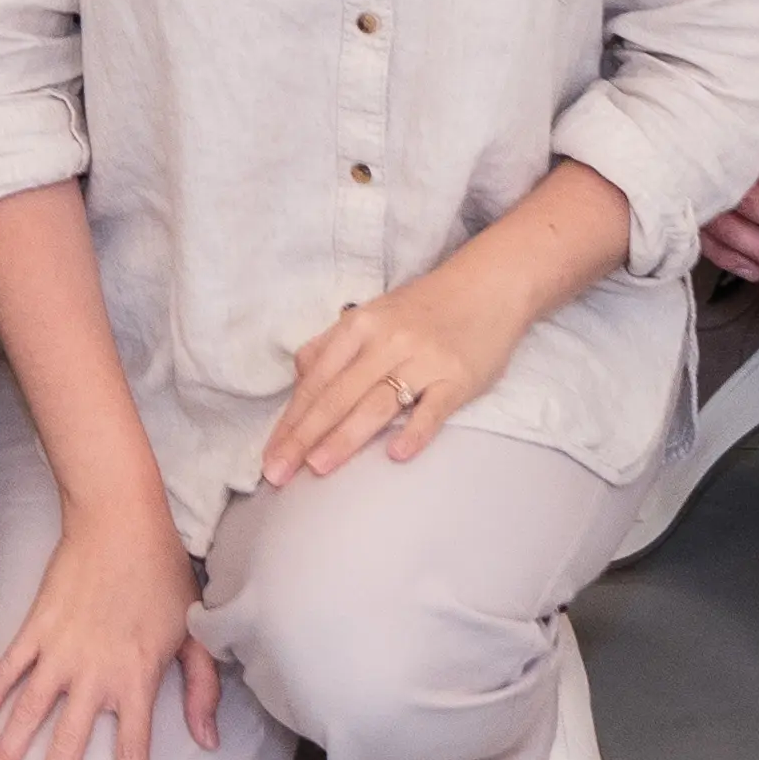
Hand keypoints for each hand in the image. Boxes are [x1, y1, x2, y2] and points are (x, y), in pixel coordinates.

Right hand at [0, 474, 216, 759]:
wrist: (121, 520)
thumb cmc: (164, 574)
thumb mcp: (192, 633)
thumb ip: (201, 690)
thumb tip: (208, 740)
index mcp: (136, 681)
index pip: (134, 754)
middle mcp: (94, 676)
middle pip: (70, 750)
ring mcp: (60, 653)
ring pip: (28, 717)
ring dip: (8, 759)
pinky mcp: (35, 629)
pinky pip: (7, 671)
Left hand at [262, 246, 533, 482]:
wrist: (488, 286)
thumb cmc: (423, 308)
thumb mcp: (372, 315)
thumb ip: (333, 346)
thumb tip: (300, 379)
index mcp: (359, 326)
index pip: (316, 381)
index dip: (290, 421)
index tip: (270, 456)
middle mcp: (387, 341)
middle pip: (338, 395)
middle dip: (304, 437)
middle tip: (279, 473)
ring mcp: (424, 360)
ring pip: (377, 403)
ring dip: (345, 437)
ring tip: (319, 467)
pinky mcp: (459, 377)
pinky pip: (434, 408)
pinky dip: (415, 431)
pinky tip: (396, 455)